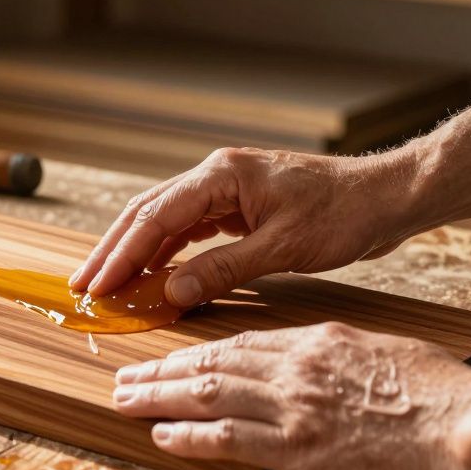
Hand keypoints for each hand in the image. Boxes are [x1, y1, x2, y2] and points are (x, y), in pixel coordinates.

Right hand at [69, 147, 420, 306]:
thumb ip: (223, 270)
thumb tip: (172, 294)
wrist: (388, 196)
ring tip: (107, 284)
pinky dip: (167, 253)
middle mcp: (217, 176)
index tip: (96, 285)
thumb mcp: (283, 248)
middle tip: (82, 285)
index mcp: (222, 176)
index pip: (155, 218)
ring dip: (135, 253)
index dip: (121, 255)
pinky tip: (153, 276)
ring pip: (165, 221)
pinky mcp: (239, 205)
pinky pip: (190, 229)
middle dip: (113, 251)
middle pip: (148, 214)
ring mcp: (227, 189)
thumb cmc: (345, 213)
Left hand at [113, 322, 470, 469]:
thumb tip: (332, 374)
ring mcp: (294, 406)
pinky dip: (187, 435)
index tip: (173, 356)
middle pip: (212, 361)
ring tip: (124, 398)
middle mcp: (298, 367)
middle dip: (162, 369)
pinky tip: (160, 435)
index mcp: (320, 343)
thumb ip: (348, 363)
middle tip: (126, 374)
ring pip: (207, 392)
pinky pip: (225, 437)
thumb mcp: (388, 359)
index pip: (243, 342)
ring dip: (158, 396)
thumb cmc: (445, 399)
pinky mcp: (297, 447)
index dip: (199, 350)